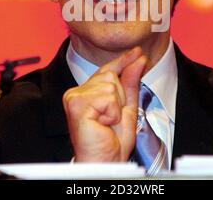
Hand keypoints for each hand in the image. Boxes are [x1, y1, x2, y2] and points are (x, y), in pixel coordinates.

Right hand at [63, 47, 146, 161]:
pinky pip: (107, 97)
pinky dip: (111, 113)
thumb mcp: (127, 107)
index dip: (123, 60)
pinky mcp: (76, 104)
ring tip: (106, 122)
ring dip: (116, 108)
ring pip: (111, 86)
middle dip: (120, 98)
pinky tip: (102, 123)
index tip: (137, 51)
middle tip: (111, 118)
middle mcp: (77, 91)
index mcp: (88, 91)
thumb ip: (130, 83)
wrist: (105, 161)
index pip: (108, 70)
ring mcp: (74, 96)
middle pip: (111, 76)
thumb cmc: (112, 141)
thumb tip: (138, 59)